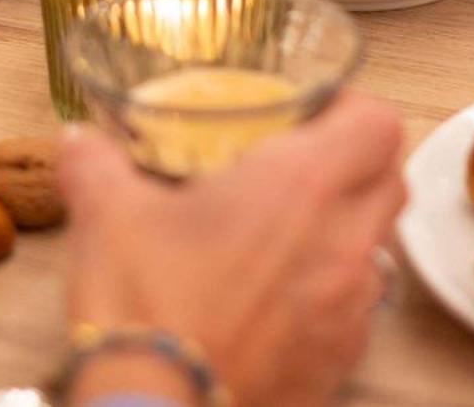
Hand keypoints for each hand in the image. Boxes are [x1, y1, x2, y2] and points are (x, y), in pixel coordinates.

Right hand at [59, 91, 405, 406]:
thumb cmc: (144, 311)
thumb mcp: (104, 214)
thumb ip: (94, 161)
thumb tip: (81, 142)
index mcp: (298, 187)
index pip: (378, 124)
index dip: (354, 110)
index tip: (317, 113)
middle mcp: (340, 243)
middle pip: (392, 181)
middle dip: (360, 164)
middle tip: (305, 164)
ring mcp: (349, 311)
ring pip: (378, 249)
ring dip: (347, 231)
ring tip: (287, 235)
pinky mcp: (338, 365)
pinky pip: (357, 313)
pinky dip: (330, 296)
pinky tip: (276, 300)